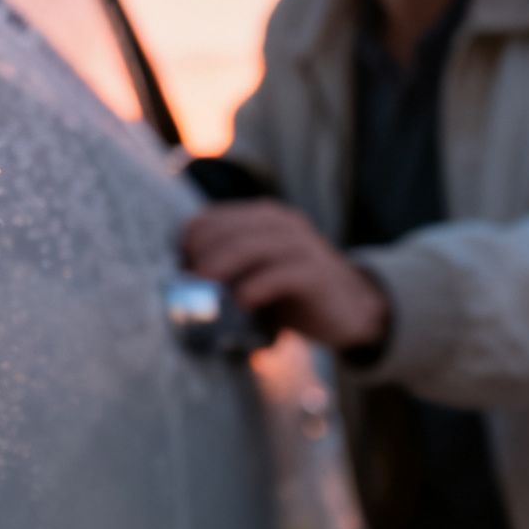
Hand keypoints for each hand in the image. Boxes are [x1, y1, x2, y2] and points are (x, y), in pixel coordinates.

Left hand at [180, 200, 388, 351]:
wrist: (350, 310)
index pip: (213, 218)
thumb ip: (229, 268)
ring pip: (251, 247)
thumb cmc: (292, 293)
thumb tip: (182, 281)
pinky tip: (241, 301)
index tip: (177, 266)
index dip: (189, 240)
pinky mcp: (316, 274)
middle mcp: (282, 224)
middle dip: (201, 254)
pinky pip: (280, 275)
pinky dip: (255, 287)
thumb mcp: (258, 273)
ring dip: (221, 266)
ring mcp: (302, 246)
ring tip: (203, 286)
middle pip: (228, 231)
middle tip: (187, 281)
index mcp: (263, 218)